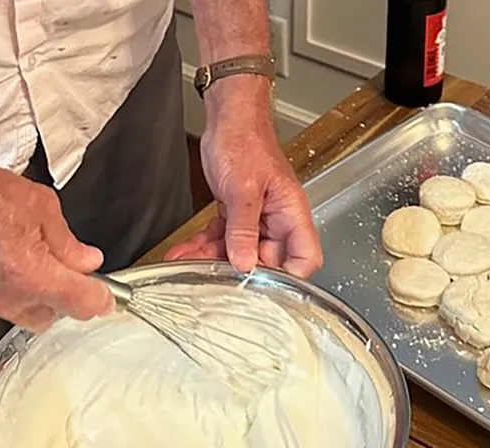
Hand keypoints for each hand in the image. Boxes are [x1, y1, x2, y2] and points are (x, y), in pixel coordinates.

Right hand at [0, 146, 113, 331]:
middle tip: (52, 270)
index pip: (83, 304)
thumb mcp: (42, 208)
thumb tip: (86, 260)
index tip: (103, 298)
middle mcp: (7, 298)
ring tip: (11, 260)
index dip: (99, 300)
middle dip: (55, 297)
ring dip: (21, 295)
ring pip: (14, 314)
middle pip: (48, 315)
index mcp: (36, 276)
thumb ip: (68, 242)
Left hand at [163, 76, 322, 278]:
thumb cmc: (245, 140)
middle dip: (237, 271)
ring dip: (212, 259)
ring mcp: (258, 218)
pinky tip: (186, 251)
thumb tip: (245, 264)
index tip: (262, 287)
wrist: (228, 118)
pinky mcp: (238, 214)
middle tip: (211, 278)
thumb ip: (243, 230)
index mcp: (291, 214)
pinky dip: (204, 245)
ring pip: (239, 252)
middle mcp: (278, 220)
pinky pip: (223, 238)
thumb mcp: (243, 189)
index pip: (304, 258)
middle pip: (266, 261)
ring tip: (188, 263)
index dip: (289, 278)